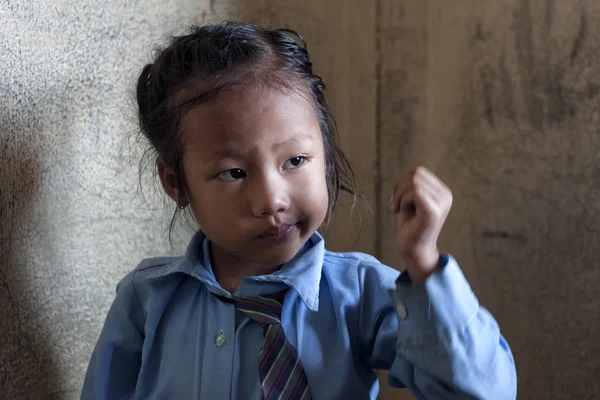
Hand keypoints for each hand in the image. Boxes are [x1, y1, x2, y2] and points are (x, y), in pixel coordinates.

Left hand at [390, 167, 452, 283]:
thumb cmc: (410, 226)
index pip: (419, 172)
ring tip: (397, 208)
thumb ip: (413, 186)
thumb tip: (411, 173)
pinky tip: (399, 212)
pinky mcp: (433, 211)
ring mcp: (441, 203)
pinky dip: (402, 200)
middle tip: (395, 204)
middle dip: (399, 187)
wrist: (413, 251)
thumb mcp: (411, 201)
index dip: (402, 182)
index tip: (397, 198)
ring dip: (399, 195)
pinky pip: (414, 192)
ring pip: (413, 181)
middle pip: (416, 173)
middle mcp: (446, 196)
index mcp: (443, 192)